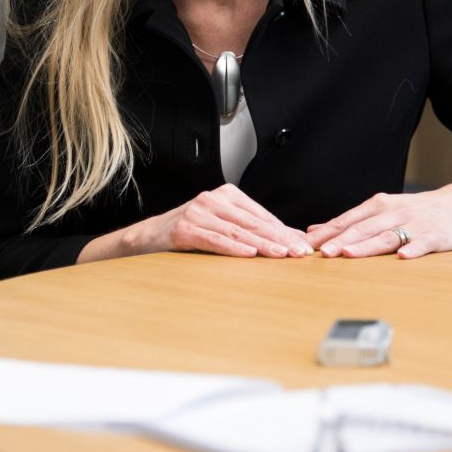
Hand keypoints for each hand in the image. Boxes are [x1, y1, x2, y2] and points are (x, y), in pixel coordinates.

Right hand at [79, 184, 312, 262]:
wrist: (148, 238)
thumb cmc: (189, 233)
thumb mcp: (223, 227)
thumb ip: (254, 230)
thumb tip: (292, 239)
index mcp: (226, 195)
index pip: (261, 215)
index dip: (284, 231)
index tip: (303, 246)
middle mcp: (212, 199)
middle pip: (252, 223)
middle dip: (279, 239)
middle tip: (299, 253)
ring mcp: (197, 212)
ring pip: (236, 231)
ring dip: (262, 244)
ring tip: (281, 255)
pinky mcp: (184, 228)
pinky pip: (213, 239)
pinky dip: (232, 248)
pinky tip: (249, 255)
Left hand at [306, 179, 451, 258]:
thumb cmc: (416, 210)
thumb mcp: (382, 209)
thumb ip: (351, 221)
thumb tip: (315, 229)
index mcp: (379, 206)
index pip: (348, 220)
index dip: (327, 232)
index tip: (306, 242)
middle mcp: (394, 213)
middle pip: (363, 228)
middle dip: (341, 240)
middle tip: (321, 252)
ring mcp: (415, 224)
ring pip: (387, 236)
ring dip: (367, 246)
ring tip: (348, 254)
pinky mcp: (436, 236)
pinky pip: (423, 244)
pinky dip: (413, 249)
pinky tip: (403, 257)